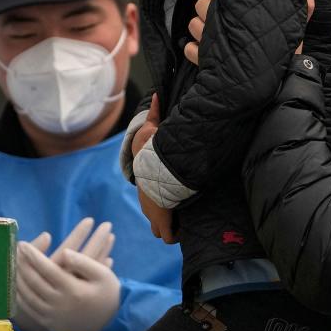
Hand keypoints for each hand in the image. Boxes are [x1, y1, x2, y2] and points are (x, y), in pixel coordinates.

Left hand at [14, 229, 119, 330]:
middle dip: (22, 265)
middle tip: (15, 251)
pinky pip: (31, 309)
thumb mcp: (102, 274)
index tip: (23, 244)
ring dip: (18, 280)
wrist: (110, 323)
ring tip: (13, 265)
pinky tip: (18, 286)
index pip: (47, 269)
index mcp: (73, 289)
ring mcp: (53, 315)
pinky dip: (21, 296)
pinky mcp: (51, 324)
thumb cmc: (108, 293)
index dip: (33, 256)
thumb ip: (83, 262)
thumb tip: (65, 251)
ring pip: (29, 296)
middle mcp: (60, 303)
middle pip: (34, 282)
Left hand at [129, 96, 177, 242]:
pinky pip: (169, 236)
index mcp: (145, 186)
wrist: (158, 170)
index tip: (173, 196)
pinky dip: (177, 233)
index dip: (161, 198)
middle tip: (181, 209)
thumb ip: (154, 115)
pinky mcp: (162, 223)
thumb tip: (156, 95)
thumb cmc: (153, 152)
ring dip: (170, 225)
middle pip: (154, 217)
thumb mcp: (152, 130)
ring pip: (159, 228)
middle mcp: (146, 203)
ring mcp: (153, 215)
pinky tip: (186, 228)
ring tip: (184, 220)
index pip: (149, 198)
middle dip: (166, 215)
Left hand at [183, 0, 314, 65]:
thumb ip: (305, 5)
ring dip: (200, 29)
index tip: (230, 0)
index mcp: (239, 10)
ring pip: (192, 24)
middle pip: (200, 3)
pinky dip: (194, 51)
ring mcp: (210, 42)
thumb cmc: (285, 58)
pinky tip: (204, 54)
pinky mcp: (204, 61)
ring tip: (213, 36)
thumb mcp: (297, 29)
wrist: (275, 89)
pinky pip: (189, 50)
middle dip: (208, 9)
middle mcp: (220, 22)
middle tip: (221, 18)